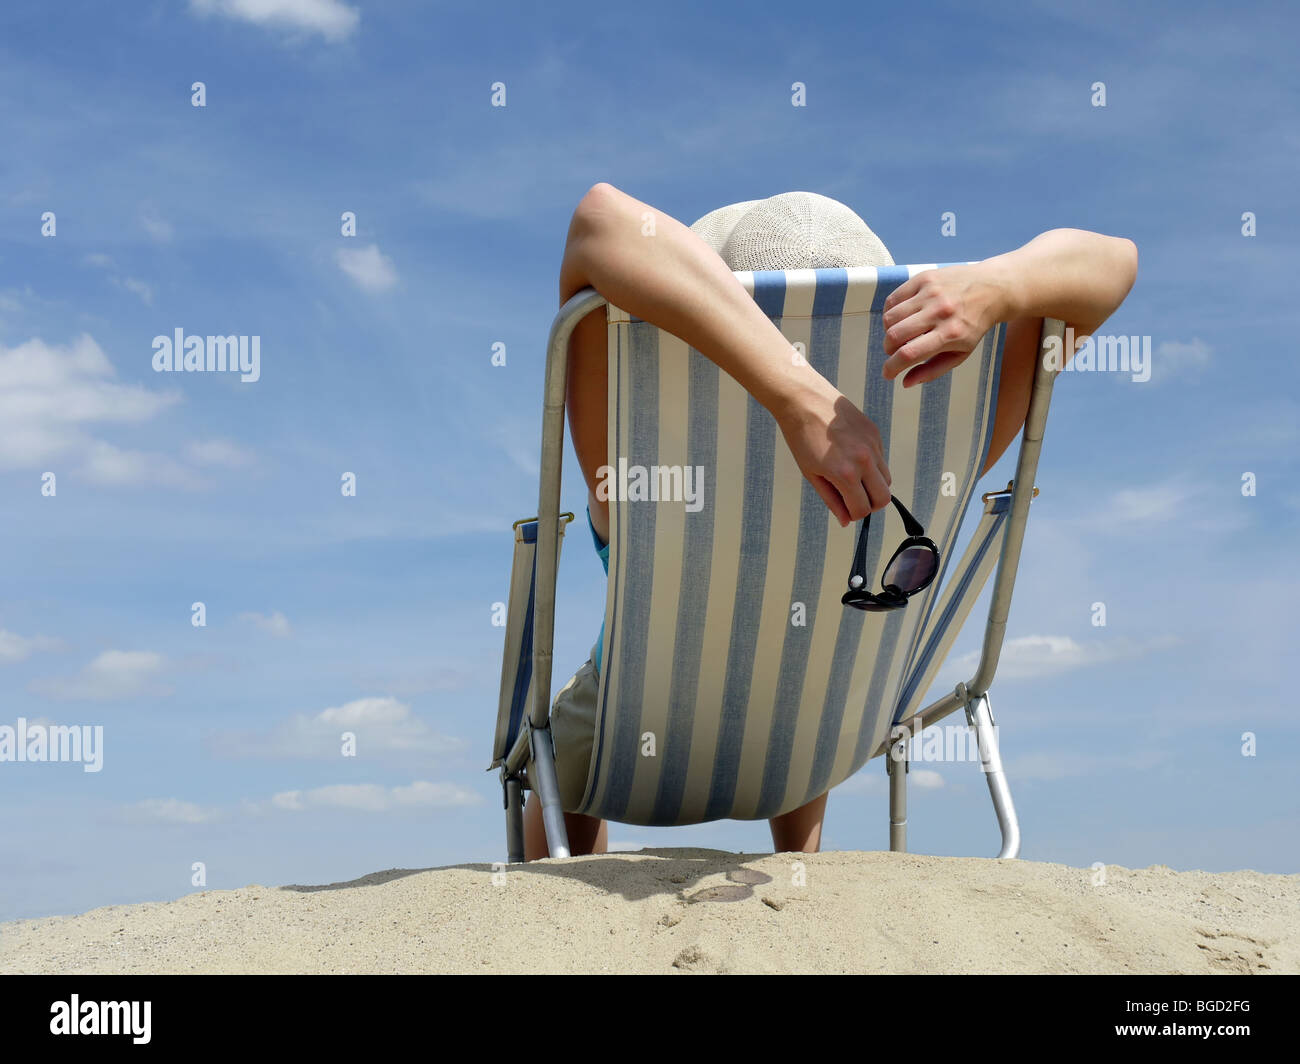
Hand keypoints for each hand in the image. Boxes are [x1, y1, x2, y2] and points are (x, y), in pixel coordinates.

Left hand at [773, 372, 890, 526]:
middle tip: (855, 499)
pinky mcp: (875, 433)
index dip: (854, 514)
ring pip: (887, 479)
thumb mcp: (811, 474)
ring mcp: (872, 446)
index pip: (862, 509)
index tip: (847, 509)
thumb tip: (846, 520)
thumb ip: (831, 500)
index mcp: (845, 474)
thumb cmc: (801, 437)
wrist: (804, 400)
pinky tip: (852, 457)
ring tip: (852, 478)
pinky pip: (882, 460)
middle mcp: (864, 461)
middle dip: (871, 505)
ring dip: (873, 486)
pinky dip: (872, 467)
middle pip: (884, 498)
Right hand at [881, 264, 1007, 386]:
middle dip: (888, 349)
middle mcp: (940, 311)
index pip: (909, 353)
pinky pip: (893, 299)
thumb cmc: (974, 325)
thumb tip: (905, 382)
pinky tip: (900, 317)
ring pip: (890, 317)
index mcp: (950, 334)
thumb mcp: (961, 353)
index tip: (887, 373)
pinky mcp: (924, 278)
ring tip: (898, 334)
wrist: (992, 288)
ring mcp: (931, 293)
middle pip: (895, 335)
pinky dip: (890, 312)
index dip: (892, 367)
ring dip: (888, 331)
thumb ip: (933, 370)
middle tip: (894, 352)